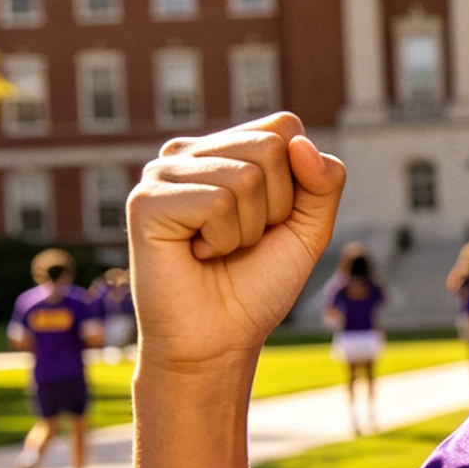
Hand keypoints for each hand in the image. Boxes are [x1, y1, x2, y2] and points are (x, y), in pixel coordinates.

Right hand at [127, 113, 345, 373]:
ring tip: (217, 249)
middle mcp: (188, 152)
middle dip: (276, 206)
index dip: (298, 182)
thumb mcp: (308, 228)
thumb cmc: (258, 283)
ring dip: (247, 229)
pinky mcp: (145, 200)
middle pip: (271, 147)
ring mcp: (162, 172)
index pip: (284, 127)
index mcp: (222, 149)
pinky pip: (217, 203)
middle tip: (242, 239)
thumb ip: (323, 181)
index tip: (271, 220)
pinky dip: (222, 239)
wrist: (220, 340)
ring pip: (246, 177)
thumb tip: (300, 143)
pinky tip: (196, 254)